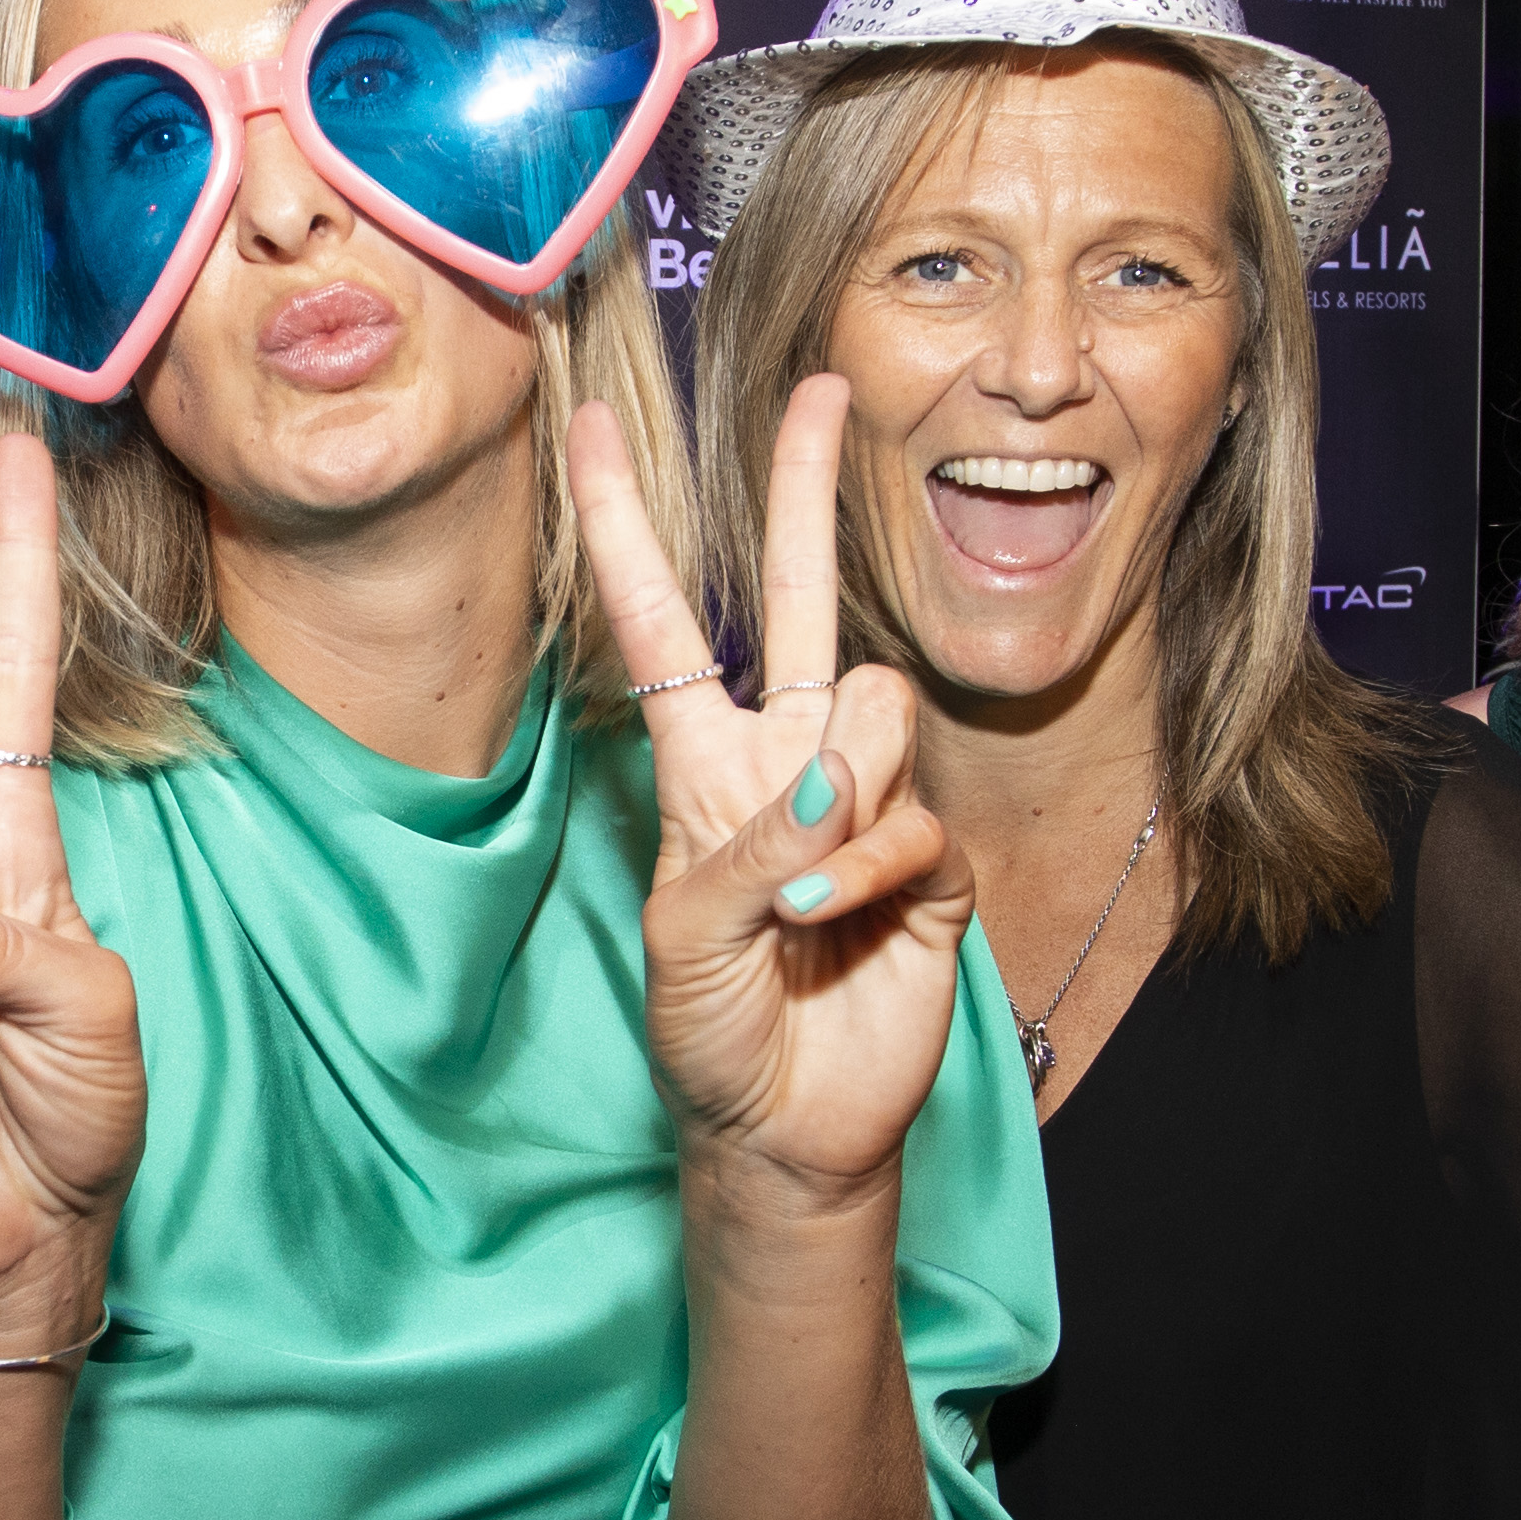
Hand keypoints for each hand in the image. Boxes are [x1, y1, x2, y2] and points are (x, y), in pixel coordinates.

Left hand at [570, 374, 973, 1196]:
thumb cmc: (710, 1033)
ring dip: (842, 796)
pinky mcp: (931, 865)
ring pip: (874, 709)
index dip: (623, 526)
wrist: (784, 1130)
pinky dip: (871, 870)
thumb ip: (751, 847)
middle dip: (805, 492)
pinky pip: (914, 820)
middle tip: (823, 389)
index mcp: (703, 768)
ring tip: (801, 897)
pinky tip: (836, 928)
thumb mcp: (687, 938)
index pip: (662, 624)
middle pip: (797, 599)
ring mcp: (864, 807)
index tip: (589, 428)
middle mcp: (786, 763)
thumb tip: (833, 771)